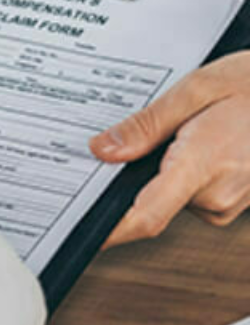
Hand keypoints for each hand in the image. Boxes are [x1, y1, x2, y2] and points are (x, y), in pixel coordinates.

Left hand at [90, 51, 249, 247]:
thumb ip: (145, 126)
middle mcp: (220, 193)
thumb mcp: (194, 89)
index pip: (147, 215)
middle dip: (140, 175)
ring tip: (186, 130)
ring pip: (177, 196)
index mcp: (203, 163)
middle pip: (154, 200)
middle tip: (147, 137)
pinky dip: (188, 173)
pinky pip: (198, 193)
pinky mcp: (240, 200)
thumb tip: (103, 150)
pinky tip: (202, 141)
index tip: (89, 234)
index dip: (113, 231)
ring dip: (168, 171)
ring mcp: (234, 201)